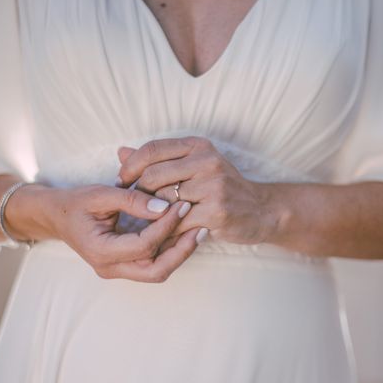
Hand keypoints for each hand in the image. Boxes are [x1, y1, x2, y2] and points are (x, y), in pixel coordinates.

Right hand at [27, 184, 203, 282]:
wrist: (57, 216)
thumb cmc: (76, 202)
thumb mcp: (100, 194)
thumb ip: (131, 200)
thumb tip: (163, 206)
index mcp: (100, 251)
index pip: (144, 245)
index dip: (166, 226)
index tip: (182, 205)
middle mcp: (109, 267)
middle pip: (156, 271)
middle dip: (182, 251)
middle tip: (201, 229)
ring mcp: (117, 270)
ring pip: (158, 272)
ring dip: (180, 253)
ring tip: (198, 230)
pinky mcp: (125, 266)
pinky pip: (153, 265)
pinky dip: (170, 251)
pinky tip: (184, 233)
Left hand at [116, 136, 278, 243]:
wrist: (263, 210)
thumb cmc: (222, 188)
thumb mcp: (194, 166)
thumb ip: (158, 160)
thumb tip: (120, 151)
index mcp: (198, 146)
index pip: (152, 149)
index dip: (130, 166)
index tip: (121, 182)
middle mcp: (207, 161)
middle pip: (153, 175)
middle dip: (137, 194)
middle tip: (132, 207)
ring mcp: (213, 186)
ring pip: (162, 201)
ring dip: (149, 216)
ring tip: (145, 223)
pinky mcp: (216, 212)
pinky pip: (177, 223)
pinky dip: (165, 232)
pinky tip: (161, 236)